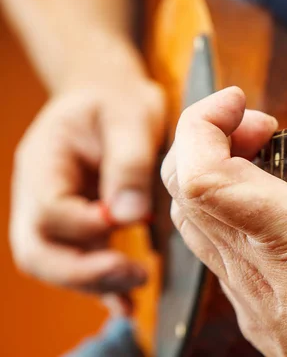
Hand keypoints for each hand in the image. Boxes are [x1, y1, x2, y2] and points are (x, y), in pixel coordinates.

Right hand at [10, 70, 165, 312]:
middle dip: (83, 273)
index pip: (48, 209)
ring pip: (55, 264)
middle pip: (37, 251)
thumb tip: (129, 218)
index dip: (85, 225)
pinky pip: (79, 261)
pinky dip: (100, 285)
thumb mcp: (129, 117)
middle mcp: (39, 193)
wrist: (109, 95)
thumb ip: (129, 164)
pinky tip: (126, 304)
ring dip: (92, 284)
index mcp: (44, 161)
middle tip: (134, 277)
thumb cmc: (118, 100)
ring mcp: (54, 213)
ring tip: (136, 291)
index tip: (129, 222)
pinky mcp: (77, 225)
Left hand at [161, 87, 286, 355]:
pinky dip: (228, 206)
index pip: (206, 179)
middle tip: (262, 126)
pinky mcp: (254, 315)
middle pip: (185, 191)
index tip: (239, 103)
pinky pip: (217, 249)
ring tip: (268, 157)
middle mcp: (264, 276)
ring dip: (215, 170)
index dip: (202, 125)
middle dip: (209, 137)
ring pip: (192, 220)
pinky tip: (274, 202)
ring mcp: (251, 302)